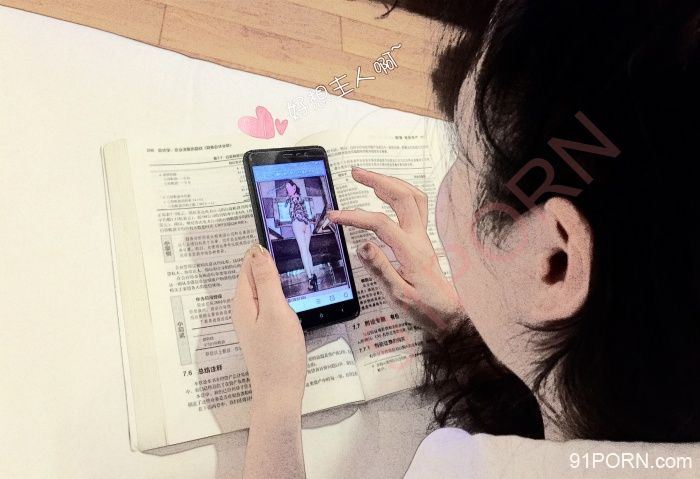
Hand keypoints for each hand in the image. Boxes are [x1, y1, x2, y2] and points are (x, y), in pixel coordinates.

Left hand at [231, 244, 306, 405]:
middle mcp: (244, 308)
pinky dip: (278, 291)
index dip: (262, 247)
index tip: (279, 233)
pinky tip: (291, 291)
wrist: (280, 392)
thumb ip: (267, 281)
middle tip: (287, 241)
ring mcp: (253, 319)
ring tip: (290, 261)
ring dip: (273, 274)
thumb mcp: (275, 311)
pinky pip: (268, 301)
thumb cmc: (279, 355)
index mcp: (243, 300)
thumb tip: (258, 252)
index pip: (248, 262)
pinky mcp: (263, 329)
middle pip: (253, 273)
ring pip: (262, 287)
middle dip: (266, 258)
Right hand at [327, 167, 465, 338]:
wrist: (448, 314)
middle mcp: (419, 238)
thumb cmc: (424, 308)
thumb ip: (380, 269)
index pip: (380, 223)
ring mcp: (423, 236)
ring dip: (391, 182)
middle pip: (402, 196)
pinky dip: (400, 193)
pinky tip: (387, 194)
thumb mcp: (398, 295)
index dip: (355, 216)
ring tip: (369, 177)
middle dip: (378, 180)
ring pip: (412, 197)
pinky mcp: (422, 239)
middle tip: (355, 172)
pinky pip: (415, 206)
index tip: (334, 216)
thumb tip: (362, 246)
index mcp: (411, 252)